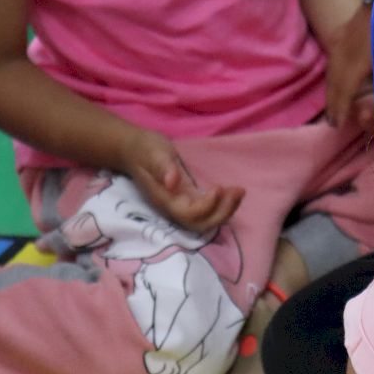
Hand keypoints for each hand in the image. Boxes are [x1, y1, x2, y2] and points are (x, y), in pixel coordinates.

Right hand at [119, 128, 243, 232]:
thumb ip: (162, 167)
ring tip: (239, 192)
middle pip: (200, 224)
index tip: (219, 188)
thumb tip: (172, 182)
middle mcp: (173, 207)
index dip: (207, 206)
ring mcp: (180, 204)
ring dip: (226, 210)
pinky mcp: (187, 198)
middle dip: (222, 212)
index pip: (189, 214)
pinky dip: (222, 205)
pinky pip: (207, 211)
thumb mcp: (153, 153)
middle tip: (238, 191)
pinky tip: (233, 193)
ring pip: (206, 220)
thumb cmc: (144, 149)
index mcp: (165, 199)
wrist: (133, 150)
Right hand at [323, 4, 373, 128]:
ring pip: (331, 73)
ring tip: (332, 106)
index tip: (337, 125)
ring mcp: (340, 43)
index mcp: (356, 61)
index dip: (340, 109)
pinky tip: (337, 80)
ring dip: (331, 91)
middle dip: (332, 103)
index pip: (344, 91)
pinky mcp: (342, 34)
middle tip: (332, 121)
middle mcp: (342, 54)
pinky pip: (333, 62)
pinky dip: (333, 76)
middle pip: (334, 84)